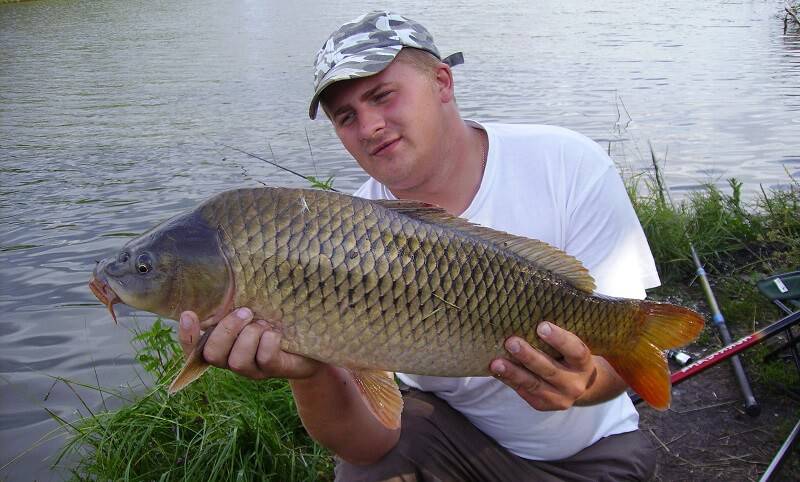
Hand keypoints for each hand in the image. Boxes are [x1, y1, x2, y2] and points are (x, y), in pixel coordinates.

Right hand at [178, 308, 321, 379]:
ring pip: (237, 361)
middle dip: (227, 330)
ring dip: (250, 336)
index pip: (194, 349)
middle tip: (246, 312)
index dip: (187, 336)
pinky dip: (269, 340)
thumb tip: (225, 277)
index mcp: (224, 344)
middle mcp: (233, 360)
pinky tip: (277, 333)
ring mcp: (253, 370)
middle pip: (213, 354)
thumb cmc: (276, 320)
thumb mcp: (255, 309)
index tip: (188, 314)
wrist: (311, 341)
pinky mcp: (274, 370)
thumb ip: (236, 302)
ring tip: (264, 324)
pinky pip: (265, 357)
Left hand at [490, 322, 598, 410]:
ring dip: (513, 372)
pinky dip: (509, 380)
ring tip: (496, 363)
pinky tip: (497, 371)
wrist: (577, 386)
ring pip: (534, 384)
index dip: (559, 339)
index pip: (575, 351)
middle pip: (550, 369)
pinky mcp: (544, 405)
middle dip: (528, 356)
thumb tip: (525, 318)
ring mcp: (560, 398)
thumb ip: (555, 337)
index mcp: (584, 364)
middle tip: (511, 342)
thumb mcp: (570, 347)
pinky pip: (524, 392)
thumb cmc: (568, 357)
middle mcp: (575, 384)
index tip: (541, 326)